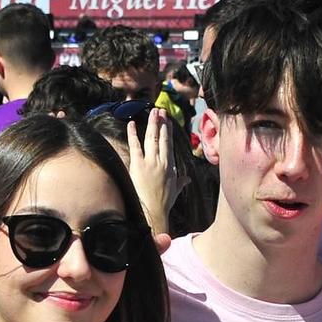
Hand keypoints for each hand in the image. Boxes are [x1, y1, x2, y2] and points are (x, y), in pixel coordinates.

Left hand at [125, 110, 171, 236]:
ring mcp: (150, 162)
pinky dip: (133, 134)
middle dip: (161, 123)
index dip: (168, 132)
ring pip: (152, 138)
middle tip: (160, 111)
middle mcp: (162, 161)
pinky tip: (132, 123)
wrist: (153, 211)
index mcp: (170, 166)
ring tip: (152, 112)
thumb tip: (188, 179)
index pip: (169, 144)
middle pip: (162, 138)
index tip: (168, 122)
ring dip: (152, 123)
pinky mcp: (138, 165)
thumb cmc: (164, 203)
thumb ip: (181, 182)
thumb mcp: (175, 191)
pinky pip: (135, 146)